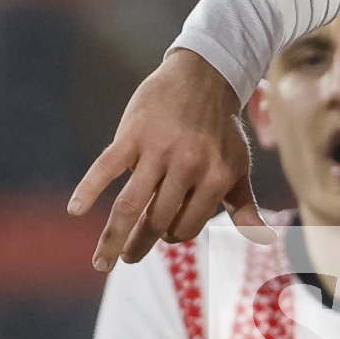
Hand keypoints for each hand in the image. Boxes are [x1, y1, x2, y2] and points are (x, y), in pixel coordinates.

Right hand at [69, 48, 270, 271]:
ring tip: (101, 263)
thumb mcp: (237, 166)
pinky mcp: (132, 135)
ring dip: (112, 239)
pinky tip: (75, 209)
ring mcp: (157, 150)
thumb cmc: (220, 129)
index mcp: (215, 177)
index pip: (187, 226)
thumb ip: (245, 205)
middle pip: (157, 221)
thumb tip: (264, 238)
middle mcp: (188, 166)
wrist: (202, 76)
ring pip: (130, 206)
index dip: (174, 235)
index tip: (165, 233)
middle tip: (127, 258)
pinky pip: (105, 167)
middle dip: (140, 245)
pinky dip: (88, 188)